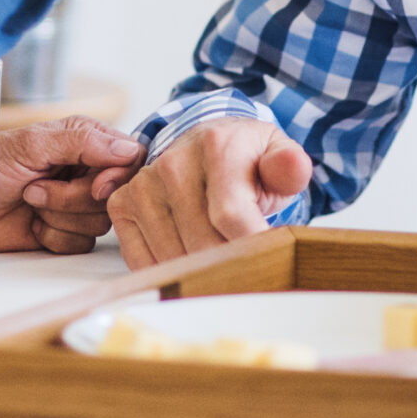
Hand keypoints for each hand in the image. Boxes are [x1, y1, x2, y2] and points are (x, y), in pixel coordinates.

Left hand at [0, 117, 145, 254]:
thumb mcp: (32, 144)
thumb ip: (81, 142)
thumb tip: (127, 149)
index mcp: (85, 139)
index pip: (130, 157)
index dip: (118, 176)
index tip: (96, 187)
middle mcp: (86, 170)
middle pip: (116, 196)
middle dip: (73, 199)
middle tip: (36, 190)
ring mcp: (77, 203)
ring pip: (100, 223)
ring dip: (59, 216)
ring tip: (30, 200)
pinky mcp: (67, 232)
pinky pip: (81, 244)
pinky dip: (53, 237)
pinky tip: (33, 225)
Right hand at [107, 118, 312, 268]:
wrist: (206, 145)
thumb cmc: (245, 160)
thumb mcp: (275, 155)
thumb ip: (288, 167)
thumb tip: (293, 167)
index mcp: (216, 146)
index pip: (231, 216)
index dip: (253, 248)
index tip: (269, 259)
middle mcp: (172, 162)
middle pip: (203, 244)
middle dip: (231, 265)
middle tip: (248, 267)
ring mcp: (144, 185)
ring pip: (173, 257)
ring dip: (201, 271)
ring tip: (220, 259)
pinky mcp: (123, 205)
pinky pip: (143, 260)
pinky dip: (168, 271)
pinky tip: (188, 258)